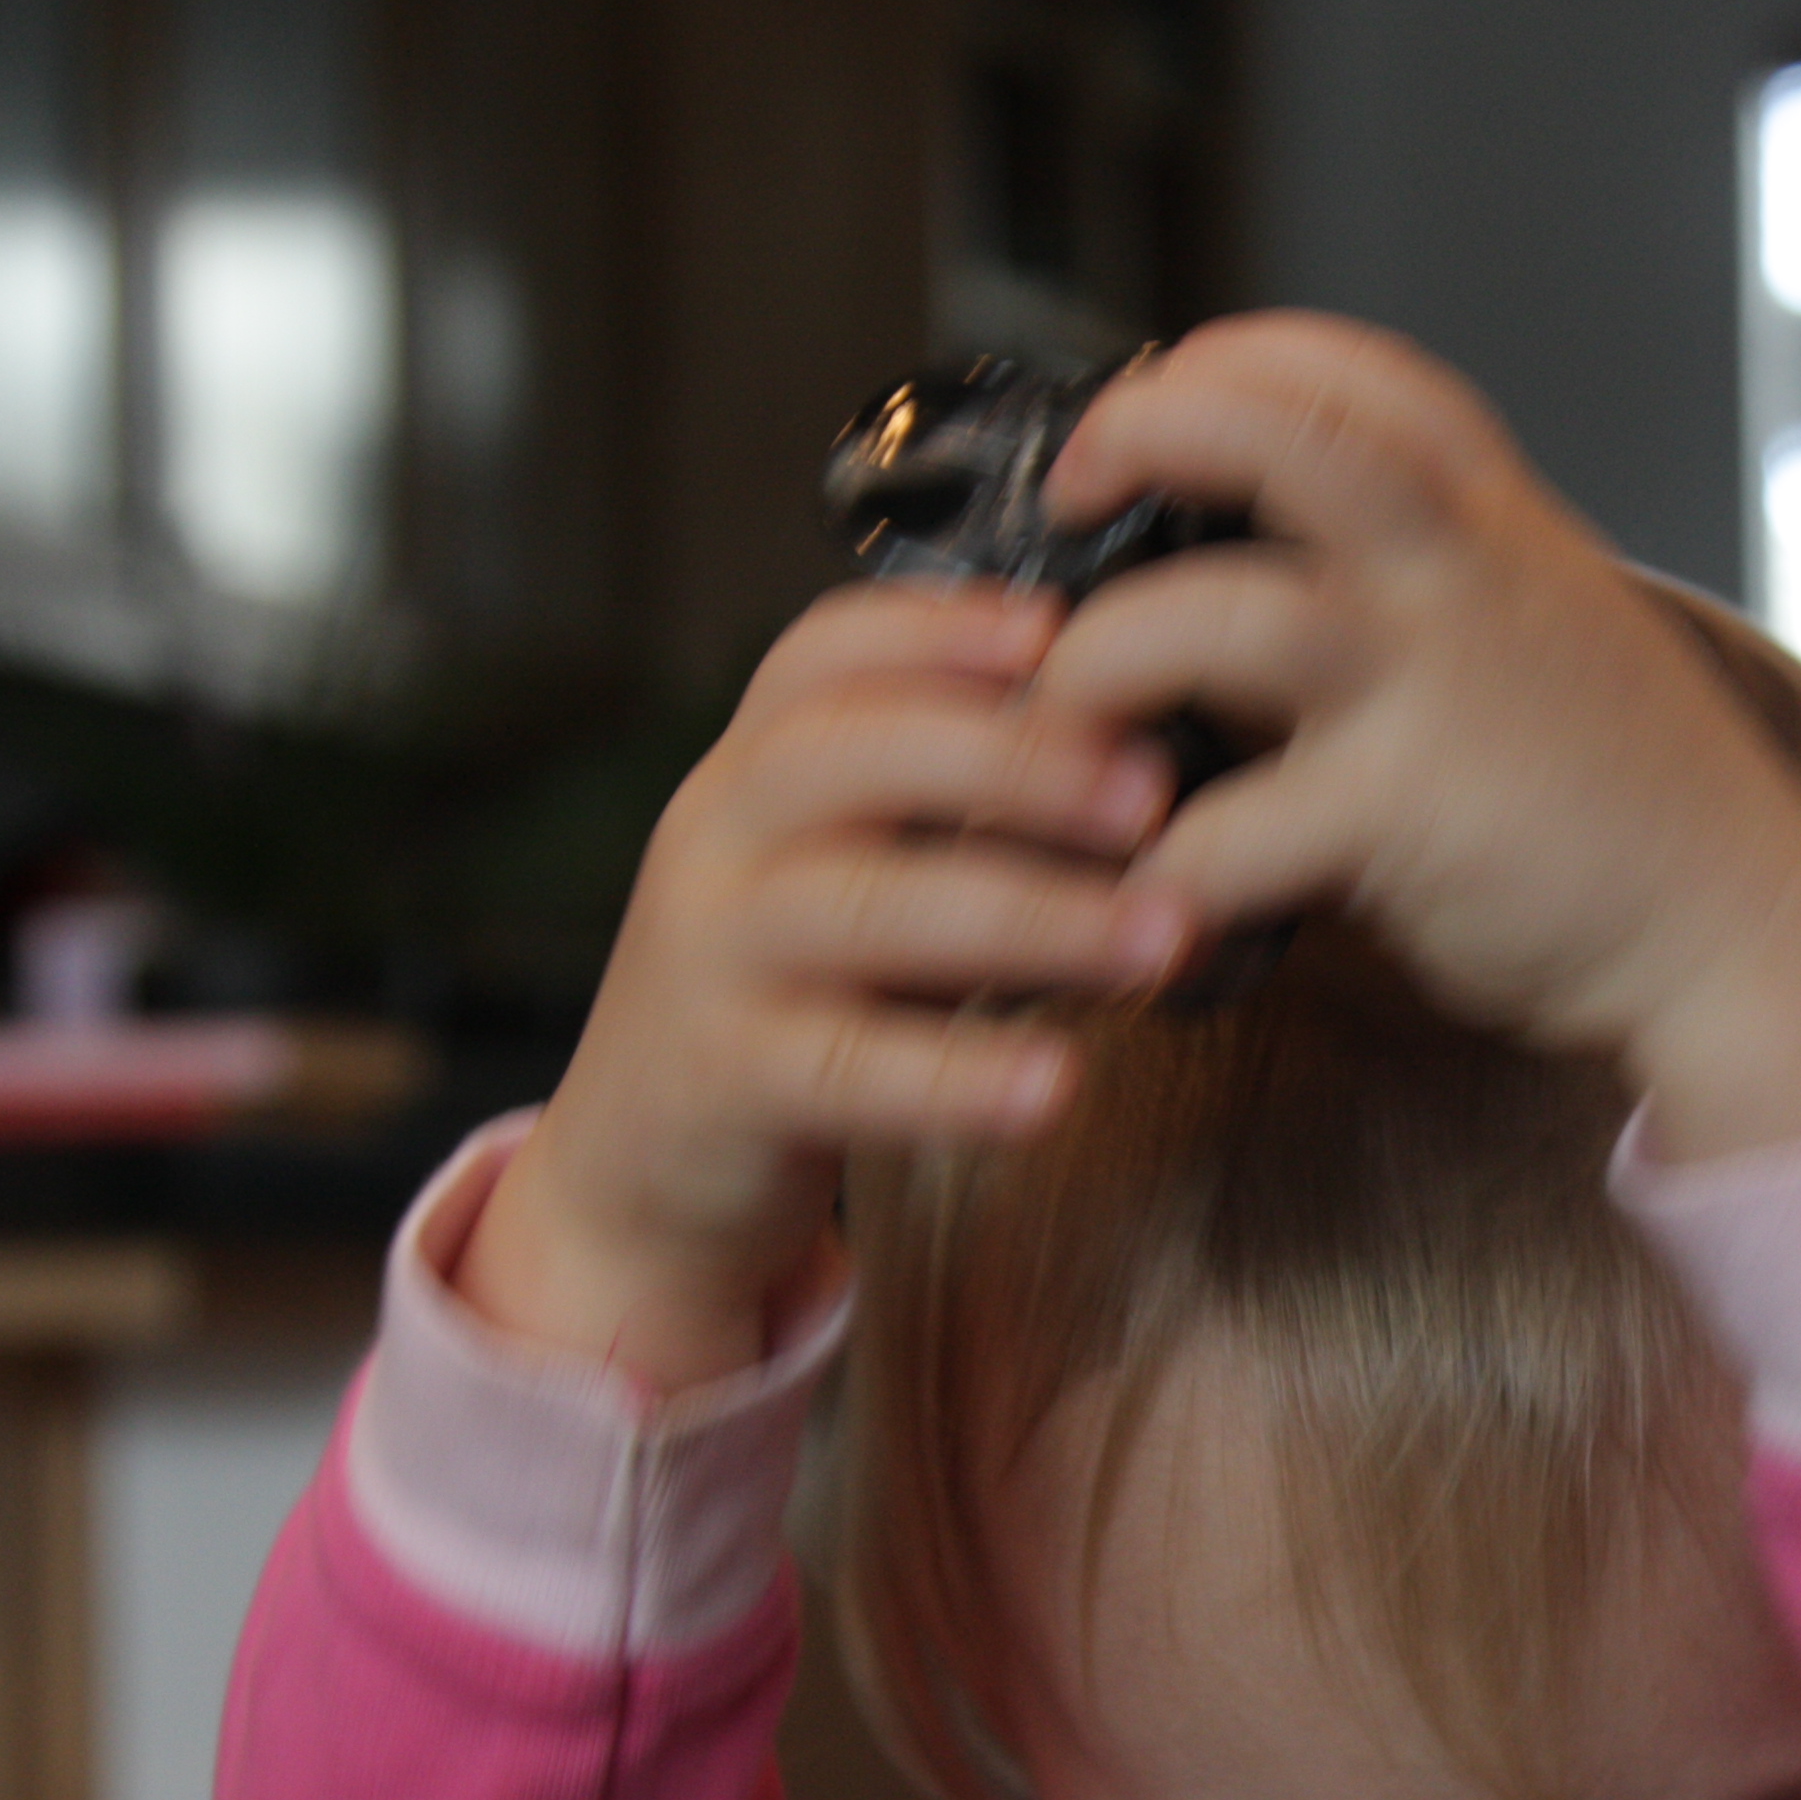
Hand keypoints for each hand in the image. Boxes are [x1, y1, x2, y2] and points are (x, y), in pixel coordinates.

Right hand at [459, 583, 1194, 1387]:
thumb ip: (948, 820)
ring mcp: (709, 958)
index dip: (932, 631)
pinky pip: (848, 1067)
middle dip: (1011, 761)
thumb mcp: (849, 881)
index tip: (1055, 628)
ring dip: (1029, 915)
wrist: (640, 1171)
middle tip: (1152, 793)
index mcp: (752, 775)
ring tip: (1160, 936)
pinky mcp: (723, 1080)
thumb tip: (1136, 759)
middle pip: (848, 756)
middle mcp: (716, 842)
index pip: (820, 660)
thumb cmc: (794, 1002)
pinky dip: (957, 1078)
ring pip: (865, 907)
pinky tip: (1057, 1084)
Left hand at [1030, 313, 1800, 1159]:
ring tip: (1068, 713)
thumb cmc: (1623, 794)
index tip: (1152, 393)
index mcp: (1494, 517)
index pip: (1347, 369)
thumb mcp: (1541, 628)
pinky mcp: (1407, 817)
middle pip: (1267, 432)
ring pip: (1216, 615)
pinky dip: (1164, 856)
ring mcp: (1436, 688)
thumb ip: (1417, 585)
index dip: (1225, 360)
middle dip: (1139, 436)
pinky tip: (1146, 882)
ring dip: (1103, 660)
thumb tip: (1244, 567)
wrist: (1741, 928)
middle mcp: (1462, 575)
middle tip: (1071, 498)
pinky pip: (1231, 823)